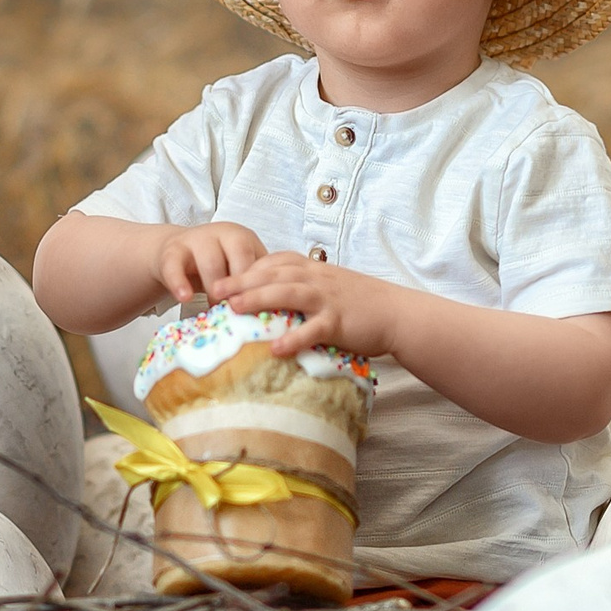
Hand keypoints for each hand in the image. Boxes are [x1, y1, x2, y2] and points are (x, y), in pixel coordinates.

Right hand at [151, 222, 268, 305]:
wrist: (178, 254)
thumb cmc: (217, 266)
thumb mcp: (238, 269)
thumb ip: (255, 285)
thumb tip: (277, 315)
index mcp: (244, 239)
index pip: (259, 259)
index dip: (260, 286)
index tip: (261, 310)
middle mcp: (223, 233)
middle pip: (238, 254)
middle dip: (241, 285)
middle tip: (239, 310)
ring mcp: (197, 239)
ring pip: (210, 260)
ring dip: (215, 288)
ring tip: (215, 310)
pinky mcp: (172, 250)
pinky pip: (175, 266)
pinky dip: (180, 282)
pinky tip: (185, 298)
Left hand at [211, 251, 405, 358]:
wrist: (396, 312)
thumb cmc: (359, 302)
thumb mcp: (327, 287)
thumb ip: (301, 288)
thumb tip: (269, 303)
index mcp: (312, 269)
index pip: (273, 262)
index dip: (245, 269)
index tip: (221, 279)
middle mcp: (316, 278)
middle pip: (273, 274)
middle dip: (241, 280)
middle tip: (214, 290)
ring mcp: (327, 299)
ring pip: (288, 293)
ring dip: (260, 298)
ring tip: (234, 308)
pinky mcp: (339, 321)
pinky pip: (313, 328)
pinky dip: (294, 337)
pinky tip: (275, 348)